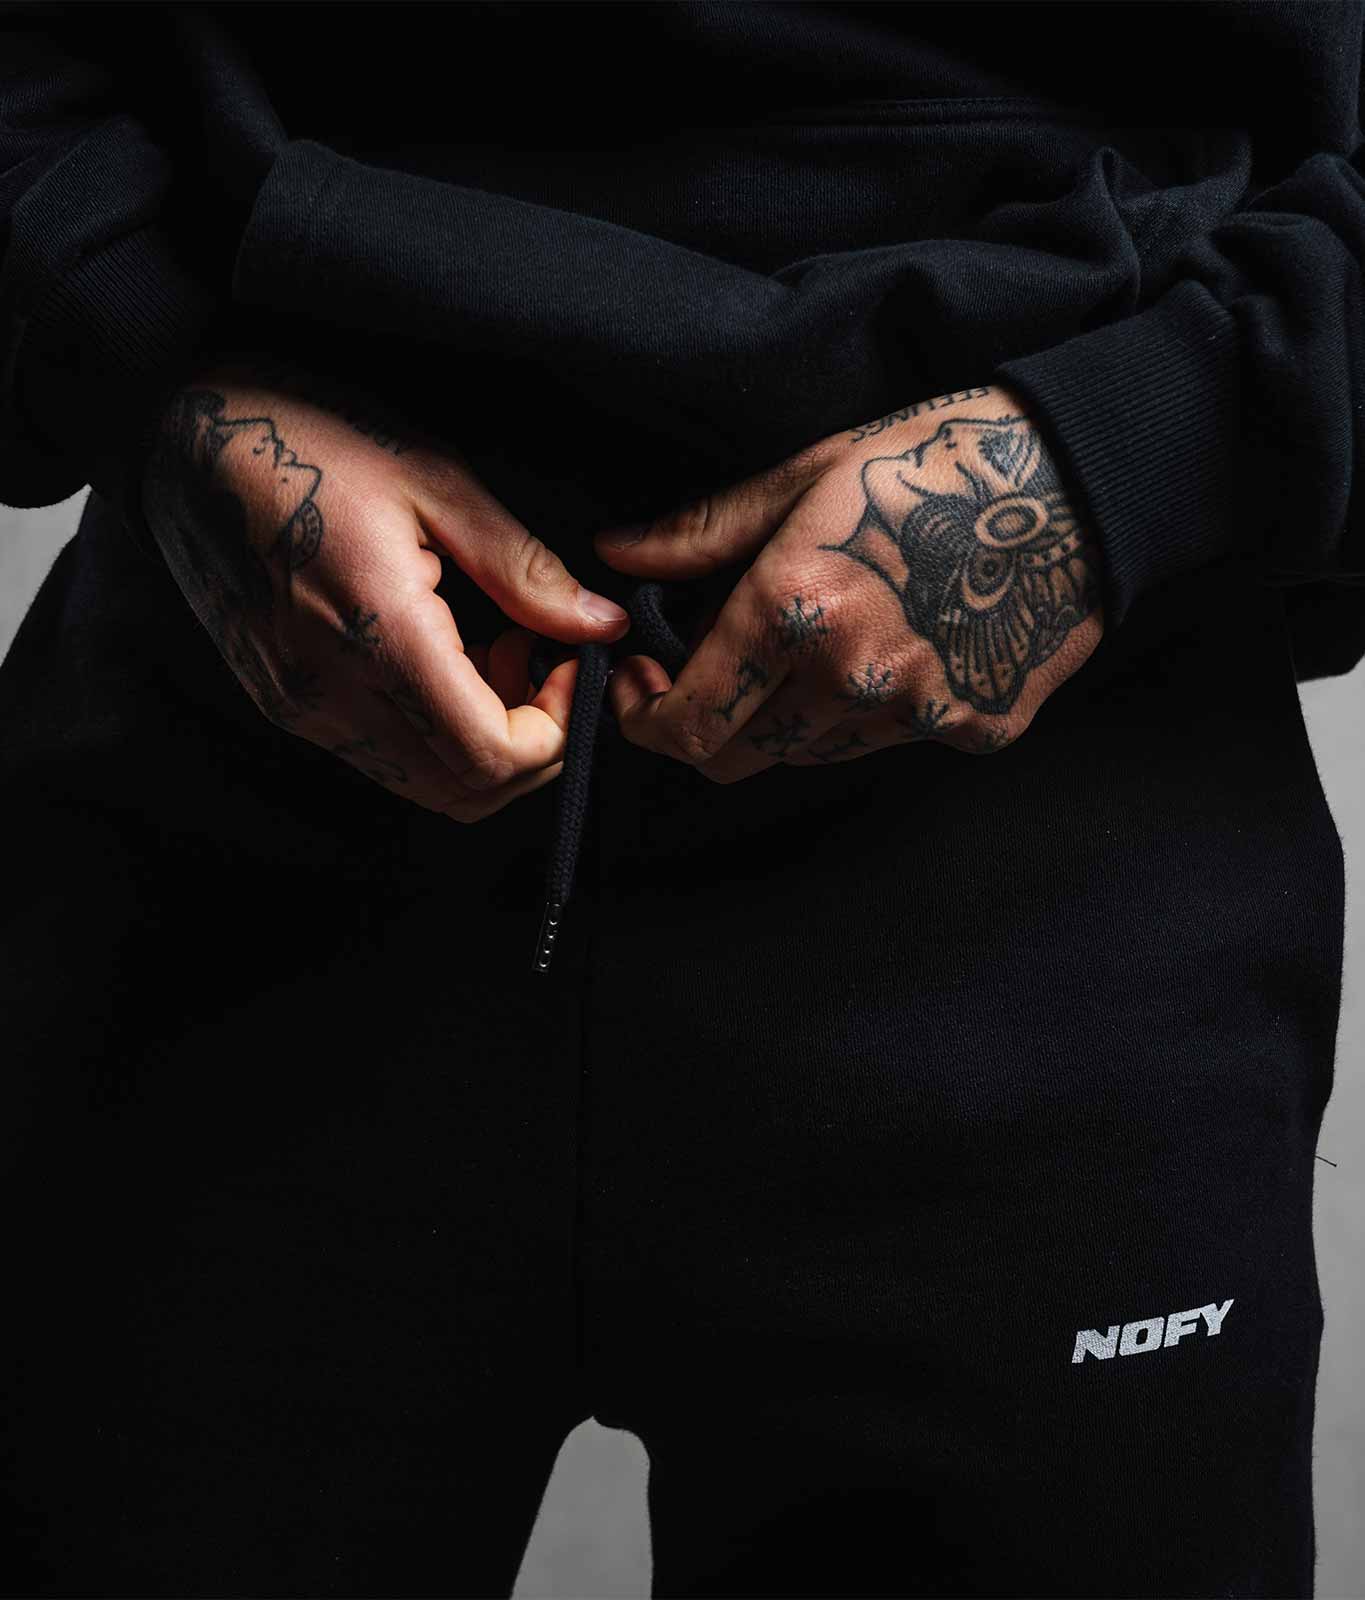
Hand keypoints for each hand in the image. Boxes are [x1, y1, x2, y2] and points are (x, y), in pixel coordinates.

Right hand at [141, 360, 629, 819]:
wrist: (184, 431)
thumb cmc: (311, 436)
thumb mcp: (435, 481)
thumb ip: (523, 569)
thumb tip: (601, 626)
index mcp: (376, 638)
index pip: (491, 758)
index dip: (556, 729)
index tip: (570, 660)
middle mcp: (330, 696)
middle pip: (465, 793)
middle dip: (530, 746)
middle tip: (543, 658)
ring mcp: (301, 709)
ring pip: (425, 786)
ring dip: (482, 743)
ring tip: (494, 649)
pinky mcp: (284, 704)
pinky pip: (382, 758)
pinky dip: (434, 733)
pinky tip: (445, 657)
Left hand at [592, 383, 1103, 779]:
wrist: (1085, 479)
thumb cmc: (939, 459)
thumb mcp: (808, 476)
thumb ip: (703, 531)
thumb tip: (617, 556)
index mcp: (795, 610)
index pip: (686, 724)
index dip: (645, 718)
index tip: (642, 685)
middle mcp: (852, 678)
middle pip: (736, 759)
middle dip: (702, 728)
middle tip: (703, 675)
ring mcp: (920, 714)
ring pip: (807, 755)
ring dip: (782, 718)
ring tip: (804, 647)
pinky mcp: (974, 729)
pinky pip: (885, 744)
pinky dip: (863, 714)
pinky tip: (886, 651)